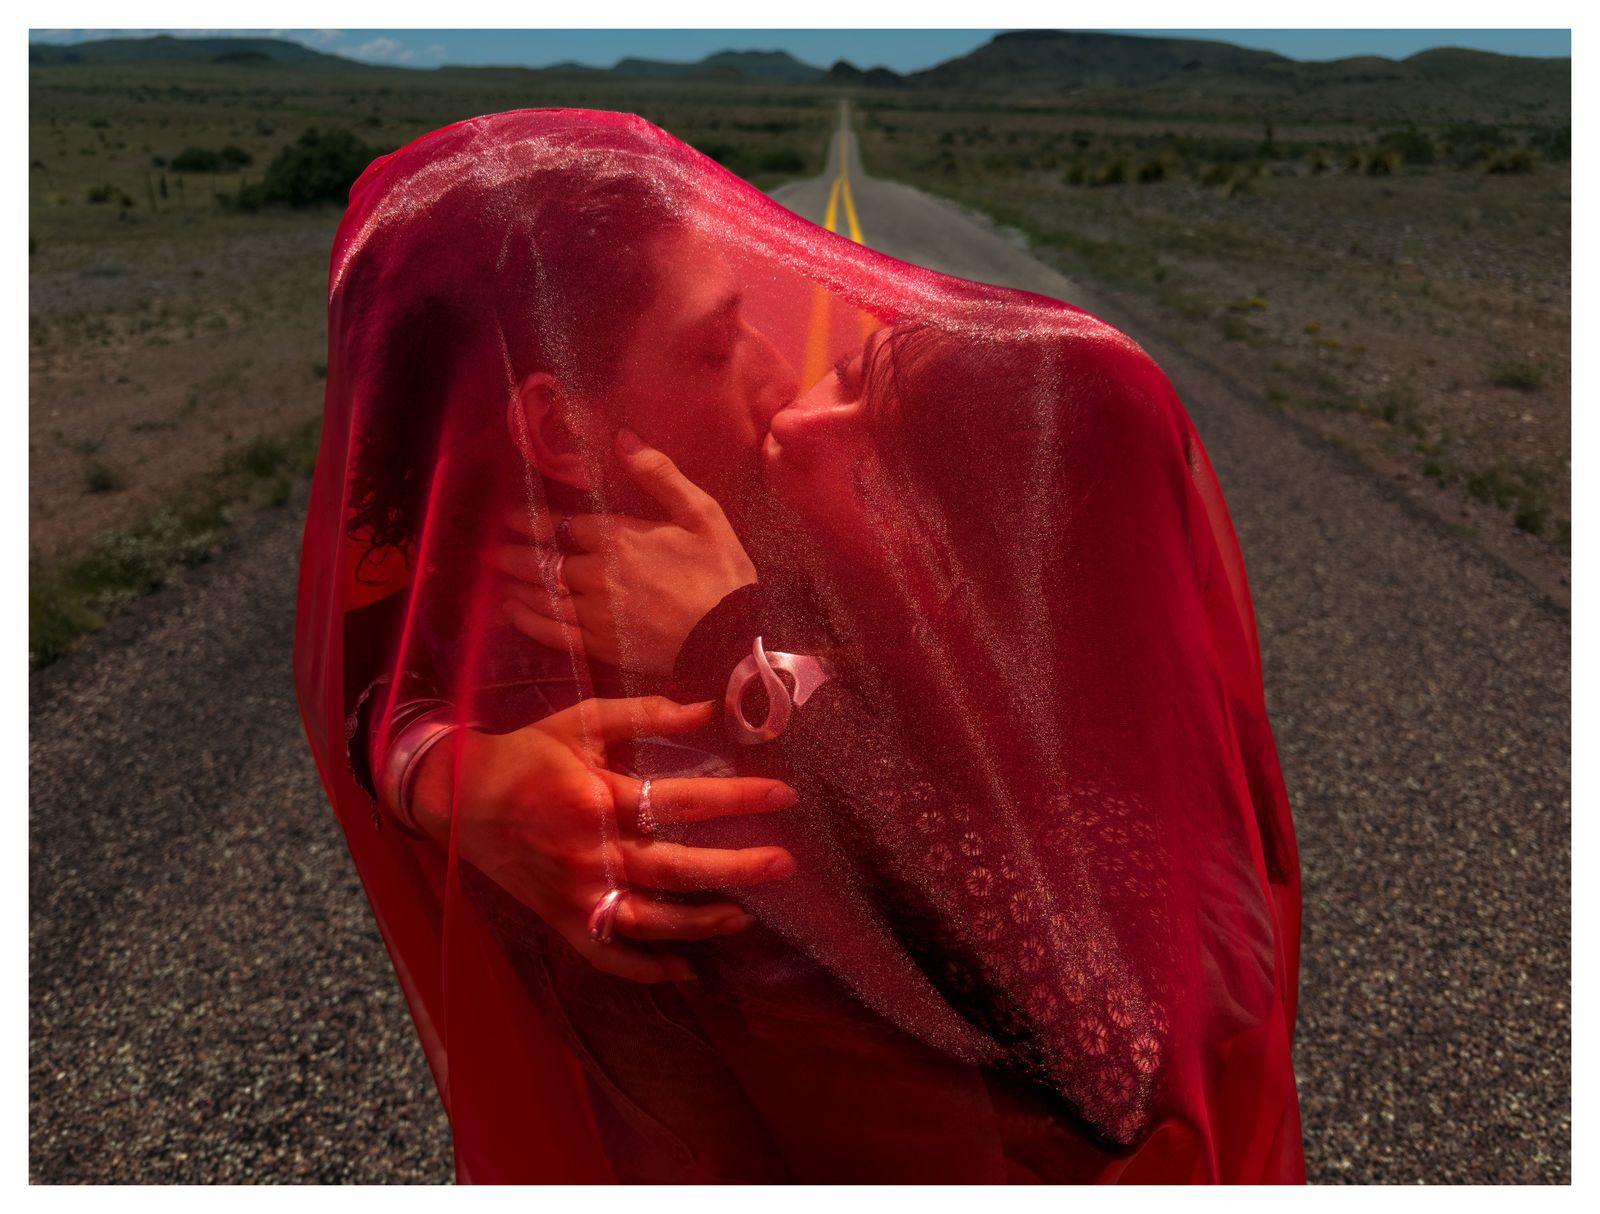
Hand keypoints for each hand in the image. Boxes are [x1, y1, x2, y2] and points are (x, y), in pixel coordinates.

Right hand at [408, 695, 797, 982]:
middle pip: (675, 867)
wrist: (458, 799)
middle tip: (785, 865)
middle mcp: (590, 852)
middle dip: (736, 868)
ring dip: (701, 923)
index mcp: (596, 798)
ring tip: (746, 917)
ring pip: (649, 920)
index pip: (680, 800)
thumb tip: (710, 709)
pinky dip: (646, 969)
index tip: (783, 795)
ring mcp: (576, 894)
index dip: (735, 798)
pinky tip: (686, 969)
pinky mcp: (563, 920)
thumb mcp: (580, 721)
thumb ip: (645, 714)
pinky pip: (608, 955)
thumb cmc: (528, 755)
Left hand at [493, 429, 756, 676]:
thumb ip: (659, 475)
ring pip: (543, 594)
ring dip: (517, 582)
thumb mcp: (701, 513)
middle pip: (544, 559)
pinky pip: (553, 632)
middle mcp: (597, 574)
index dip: (533, 519)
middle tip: (496, 547)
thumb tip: (623, 438)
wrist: (731, 638)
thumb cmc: (721, 572)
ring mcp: (595, 613)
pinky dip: (528, 620)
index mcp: (619, 538)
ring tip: (500, 574)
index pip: (562, 524)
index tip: (511, 516)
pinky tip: (513, 611)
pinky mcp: (600, 645)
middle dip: (516, 552)